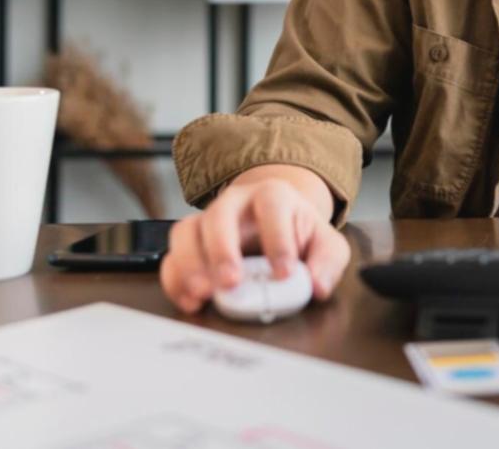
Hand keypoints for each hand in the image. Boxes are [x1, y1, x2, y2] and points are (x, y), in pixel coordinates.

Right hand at [159, 164, 350, 313]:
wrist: (275, 224)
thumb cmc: (299, 234)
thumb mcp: (326, 244)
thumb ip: (328, 262)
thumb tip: (318, 286)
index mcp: (273, 196)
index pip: (273, 206)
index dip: (278, 239)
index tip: (284, 273)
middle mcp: (235, 202)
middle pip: (220, 215)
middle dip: (222, 250)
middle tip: (232, 282)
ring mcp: (207, 221)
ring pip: (186, 232)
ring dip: (191, 265)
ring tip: (205, 294)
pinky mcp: (189, 244)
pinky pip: (171, 258)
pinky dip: (175, 281)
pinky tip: (191, 302)